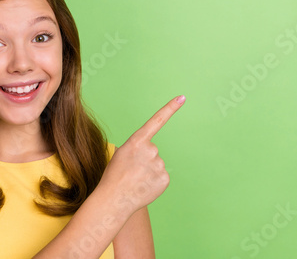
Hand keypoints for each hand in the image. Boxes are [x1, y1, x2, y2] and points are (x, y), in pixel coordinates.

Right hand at [98, 95, 185, 215]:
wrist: (115, 199)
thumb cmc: (114, 176)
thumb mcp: (121, 154)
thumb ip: (137, 149)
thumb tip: (150, 157)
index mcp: (137, 141)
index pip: (157, 121)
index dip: (170, 108)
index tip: (182, 98)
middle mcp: (151, 149)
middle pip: (152, 151)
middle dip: (144, 160)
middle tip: (131, 171)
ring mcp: (159, 164)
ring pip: (156, 164)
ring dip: (148, 171)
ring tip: (135, 180)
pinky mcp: (165, 178)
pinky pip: (161, 176)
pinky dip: (154, 182)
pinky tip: (144, 187)